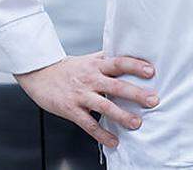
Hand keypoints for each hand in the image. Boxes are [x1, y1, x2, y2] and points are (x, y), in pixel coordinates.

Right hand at [15, 52, 157, 148]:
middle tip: (153, 100)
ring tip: (137, 123)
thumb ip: (108, 57)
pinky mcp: (71, 110)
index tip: (151, 71)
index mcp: (97, 65)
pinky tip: (113, 140)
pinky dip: (101, 134)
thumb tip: (129, 51)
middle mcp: (90, 79)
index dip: (135, 66)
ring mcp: (81, 95)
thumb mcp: (89, 59)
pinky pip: (88, 124)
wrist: (39, 74)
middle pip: (116, 86)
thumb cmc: (68, 68)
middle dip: (136, 94)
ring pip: (104, 106)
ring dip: (122, 116)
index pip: (119, 62)